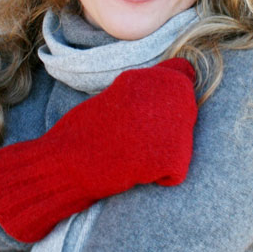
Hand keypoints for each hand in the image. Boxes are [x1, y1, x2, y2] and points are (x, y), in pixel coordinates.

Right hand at [0, 57, 196, 241]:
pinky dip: (158, 178)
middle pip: (186, 113)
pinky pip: (176, 173)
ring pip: (183, 144)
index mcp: (155, 75)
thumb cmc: (85, 130)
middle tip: (130, 135)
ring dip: (161, 152)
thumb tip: (186, 73)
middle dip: (166, 127)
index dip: (162, 98)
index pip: (183, 76)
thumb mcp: (120, 93)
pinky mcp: (174, 157)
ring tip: (130, 151)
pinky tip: (134, 169)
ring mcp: (176, 126)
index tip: (138, 111)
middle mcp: (170, 94)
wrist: (65, 160)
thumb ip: (151, 86)